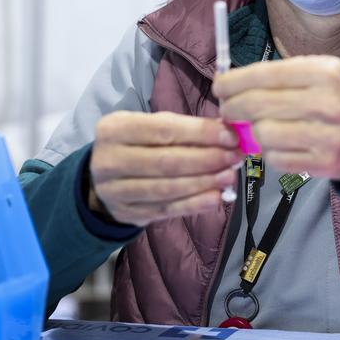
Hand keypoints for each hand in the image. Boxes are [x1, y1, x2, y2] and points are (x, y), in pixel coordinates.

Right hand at [88, 111, 242, 226]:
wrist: (104, 177)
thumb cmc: (138, 144)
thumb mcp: (153, 126)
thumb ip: (186, 128)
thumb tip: (227, 131)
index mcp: (115, 129)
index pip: (164, 129)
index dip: (201, 134)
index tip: (231, 137)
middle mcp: (109, 160)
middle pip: (166, 161)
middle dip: (207, 160)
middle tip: (235, 158)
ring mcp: (114, 191)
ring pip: (166, 189)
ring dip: (203, 183)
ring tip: (229, 176)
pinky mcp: (126, 213)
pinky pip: (165, 210)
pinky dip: (194, 204)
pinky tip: (216, 198)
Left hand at [211, 56, 339, 180]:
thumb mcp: (328, 73)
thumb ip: (286, 77)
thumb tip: (237, 85)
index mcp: (324, 73)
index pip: (264, 75)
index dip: (233, 82)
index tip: (220, 86)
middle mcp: (325, 103)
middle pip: (256, 105)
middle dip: (233, 108)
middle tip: (229, 110)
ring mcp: (325, 137)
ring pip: (263, 135)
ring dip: (255, 133)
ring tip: (261, 128)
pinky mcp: (323, 164)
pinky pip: (276, 159)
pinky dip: (271, 152)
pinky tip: (281, 144)